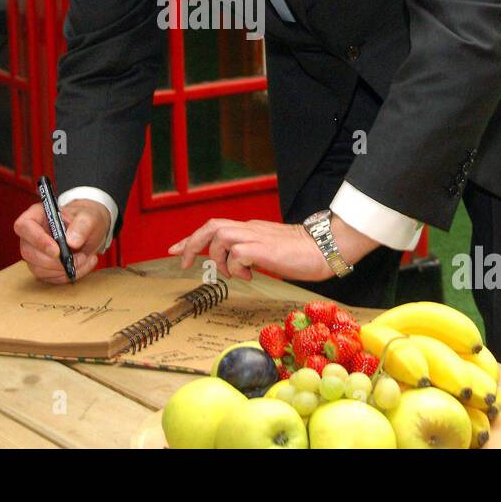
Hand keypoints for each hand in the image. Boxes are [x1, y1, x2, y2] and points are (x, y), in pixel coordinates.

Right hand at [13, 197, 110, 283]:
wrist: (91, 233)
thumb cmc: (86, 220)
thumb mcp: (90, 217)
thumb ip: (82, 226)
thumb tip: (71, 241)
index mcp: (37, 214)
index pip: (24, 226)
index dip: (37, 240)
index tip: (56, 251)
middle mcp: (31, 234)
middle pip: (28, 252)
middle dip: (54, 261)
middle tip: (79, 257)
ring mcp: (35, 252)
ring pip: (38, 269)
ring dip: (63, 270)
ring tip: (85, 259)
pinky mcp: (42, 267)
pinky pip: (49, 278)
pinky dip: (68, 275)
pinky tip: (83, 265)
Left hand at [168, 215, 378, 281]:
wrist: (324, 249)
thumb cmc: (302, 253)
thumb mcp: (269, 253)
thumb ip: (252, 254)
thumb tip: (239, 267)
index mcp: (250, 229)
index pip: (214, 227)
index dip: (191, 238)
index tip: (176, 250)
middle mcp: (249, 228)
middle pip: (210, 226)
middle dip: (191, 243)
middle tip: (184, 263)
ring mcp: (255, 237)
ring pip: (220, 237)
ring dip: (220, 259)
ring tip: (236, 273)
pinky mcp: (262, 248)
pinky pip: (236, 254)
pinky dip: (236, 267)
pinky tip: (250, 275)